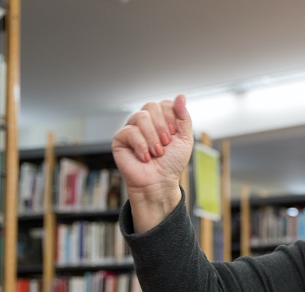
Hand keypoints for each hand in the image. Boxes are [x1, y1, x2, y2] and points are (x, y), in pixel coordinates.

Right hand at [112, 95, 192, 231]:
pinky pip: (129, 131)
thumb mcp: (185, 139)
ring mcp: (132, 128)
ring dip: (152, 138)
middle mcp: (145, 121)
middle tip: (165, 144)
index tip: (174, 134)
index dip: (171, 118)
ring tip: (156, 153)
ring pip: (141, 116)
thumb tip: (181, 96)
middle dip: (162, 127)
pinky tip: (145, 157)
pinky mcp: (120, 139)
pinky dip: (141, 145)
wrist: (160, 182)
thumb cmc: (171, 163)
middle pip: (151, 106)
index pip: (165, 103)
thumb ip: (183, 117)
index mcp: (160, 119)